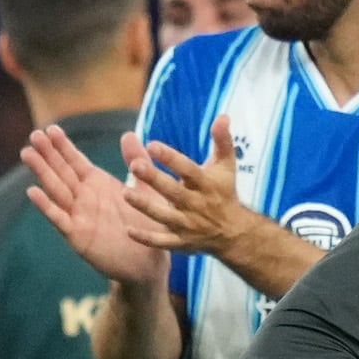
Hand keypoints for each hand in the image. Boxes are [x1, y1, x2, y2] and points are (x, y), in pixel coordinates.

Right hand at [22, 124, 165, 287]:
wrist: (148, 263)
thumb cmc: (147, 226)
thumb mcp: (146, 189)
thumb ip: (138, 162)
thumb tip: (129, 134)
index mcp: (98, 184)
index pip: (76, 161)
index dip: (63, 146)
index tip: (50, 128)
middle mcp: (84, 198)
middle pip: (61, 172)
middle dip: (47, 154)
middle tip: (33, 135)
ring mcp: (78, 216)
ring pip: (56, 190)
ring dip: (41, 172)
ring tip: (27, 154)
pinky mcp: (78, 235)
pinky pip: (60, 219)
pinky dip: (46, 206)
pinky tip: (33, 192)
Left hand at [122, 115, 250, 258]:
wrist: (233, 232)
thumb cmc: (224, 192)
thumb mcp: (226, 166)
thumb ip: (222, 141)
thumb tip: (223, 116)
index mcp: (206, 184)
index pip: (188, 169)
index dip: (171, 158)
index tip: (152, 145)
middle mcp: (196, 204)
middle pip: (173, 191)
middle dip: (154, 179)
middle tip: (134, 165)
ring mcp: (187, 224)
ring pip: (165, 216)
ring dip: (145, 206)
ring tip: (125, 193)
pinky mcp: (180, 242)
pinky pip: (162, 242)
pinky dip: (146, 238)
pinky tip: (128, 231)